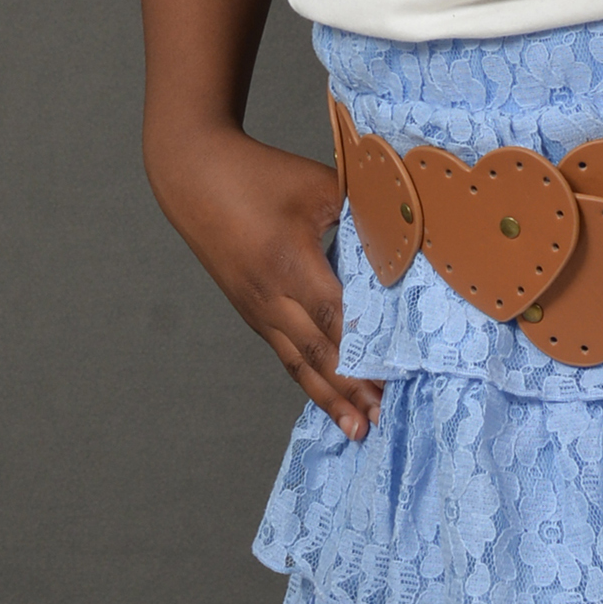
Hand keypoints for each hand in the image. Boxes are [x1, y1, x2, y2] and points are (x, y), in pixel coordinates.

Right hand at [157, 130, 383, 441]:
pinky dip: (309, 380)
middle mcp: (270, 295)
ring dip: (330, 398)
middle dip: (353, 389)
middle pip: (319, 352)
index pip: (336, 317)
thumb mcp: (318, 185)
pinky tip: (327, 399)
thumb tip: (409, 237)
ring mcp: (257, 308)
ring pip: (298, 363)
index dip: (365, 351)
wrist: (193, 174)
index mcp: (290, 263)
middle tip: (384, 419)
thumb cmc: (260, 174)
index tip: (397, 377)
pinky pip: (283, 353)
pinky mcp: (251, 311)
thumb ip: (364, 213)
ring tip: (357, 429)